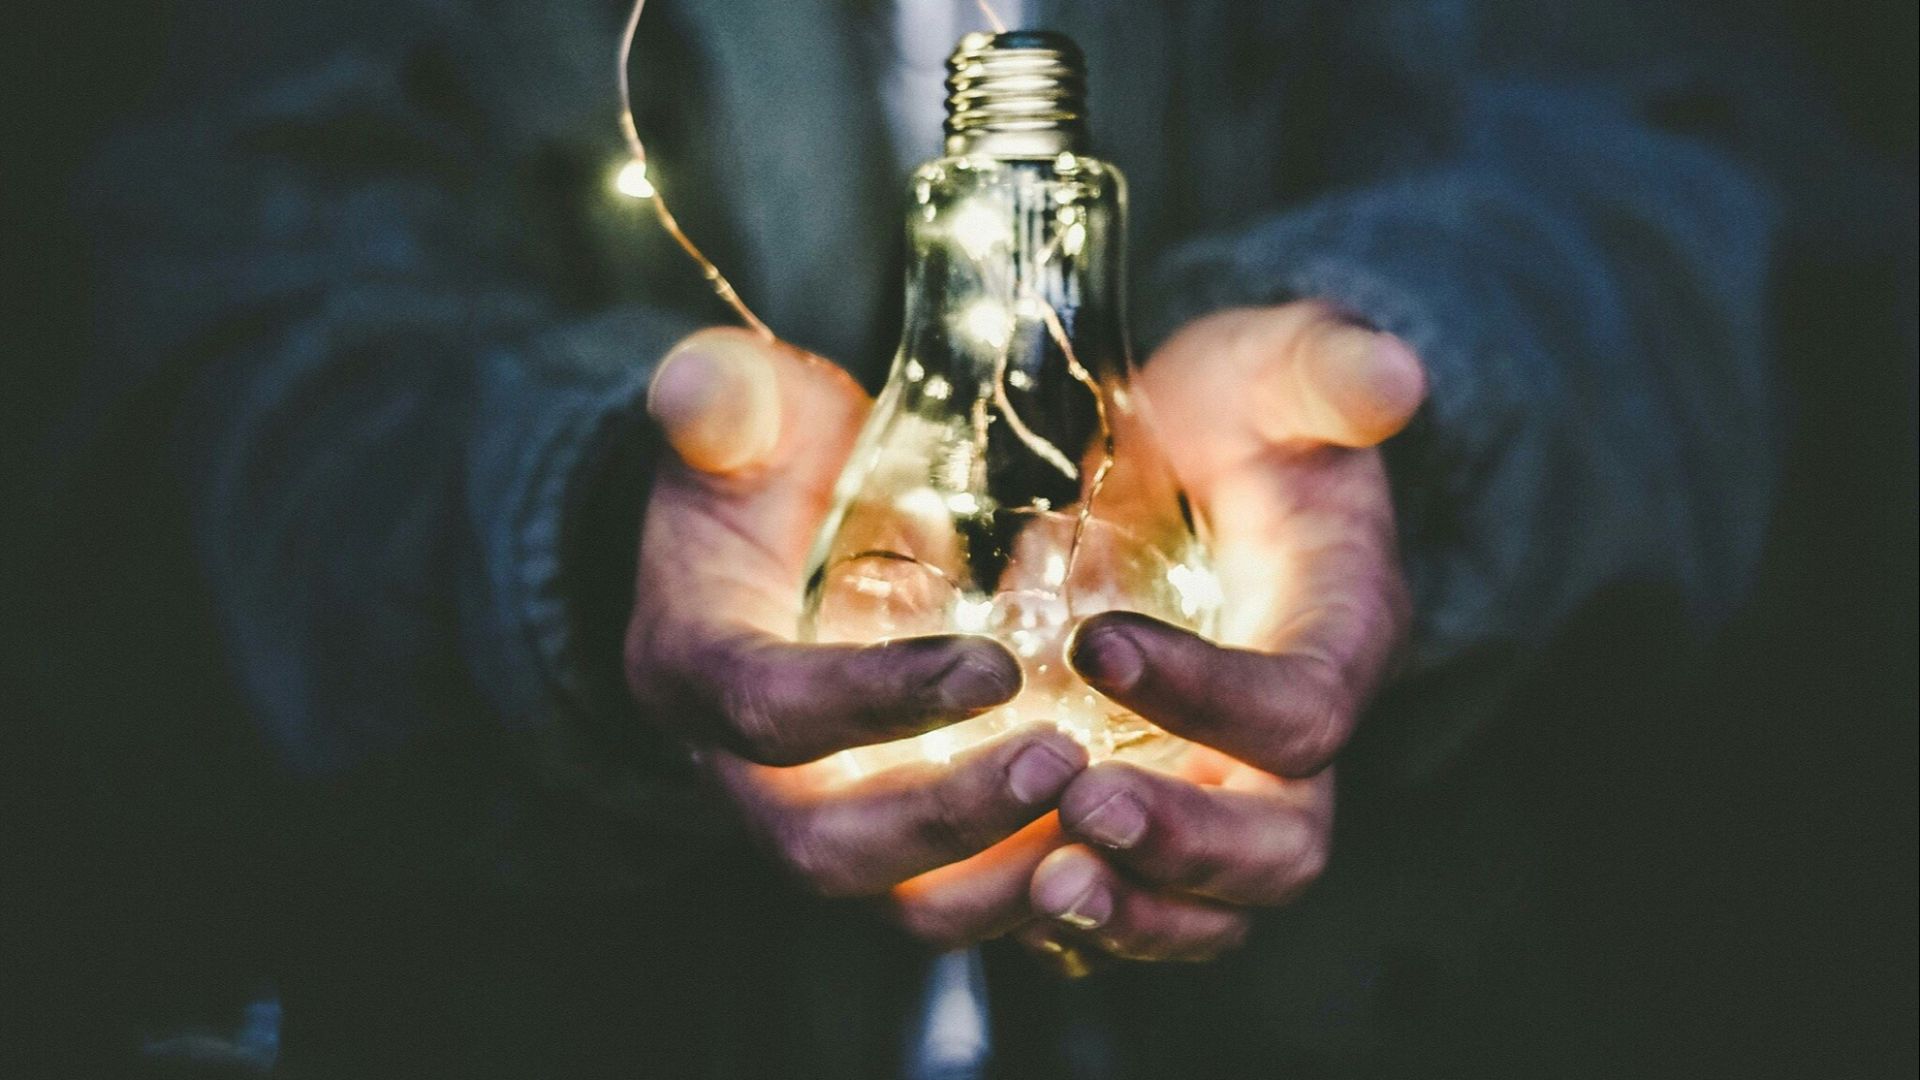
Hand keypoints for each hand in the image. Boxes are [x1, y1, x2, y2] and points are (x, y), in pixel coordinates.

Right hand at [624, 328, 1088, 920]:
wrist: (771, 543)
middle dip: (947, 819)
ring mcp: (823, 820)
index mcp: (696, 668)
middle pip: (827, 847)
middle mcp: (745, 774)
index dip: (874, 701)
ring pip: (900, 903)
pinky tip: (1125, 849)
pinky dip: (1038, 892)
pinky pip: (959, 902)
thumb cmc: (767, 468)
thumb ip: (724, 399)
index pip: (767, 709)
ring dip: (1004, 880)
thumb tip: (698, 387)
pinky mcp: (895, 845)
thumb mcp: (743, 415)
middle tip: (1065, 762)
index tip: (994, 667)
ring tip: (1112, 821)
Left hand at [1024, 301, 1425, 964]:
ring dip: (1132, 913)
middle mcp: (1293, 741)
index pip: (1302, 708)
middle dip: (1186, 843)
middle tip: (1081, 808)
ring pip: (1212, 906)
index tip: (1097, 642)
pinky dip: (1077, 921)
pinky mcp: (1158, 811)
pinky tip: (999, 890)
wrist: (1196, 463)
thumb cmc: (1238, 414)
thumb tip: (1393, 373)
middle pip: (1281, 844)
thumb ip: (1326, 370)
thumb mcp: (1276, 368)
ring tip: (1042, 887)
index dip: (1211, 695)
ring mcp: (1225, 789)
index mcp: (1339, 636)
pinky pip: (1136, 904)